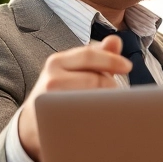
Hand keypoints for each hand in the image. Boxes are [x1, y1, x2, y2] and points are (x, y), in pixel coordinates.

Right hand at [17, 35, 131, 161]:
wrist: (34, 121)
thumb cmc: (62, 91)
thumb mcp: (76, 69)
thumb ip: (97, 55)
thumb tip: (116, 40)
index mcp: (57, 61)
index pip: (89, 55)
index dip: (111, 60)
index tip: (128, 67)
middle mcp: (51, 78)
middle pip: (93, 79)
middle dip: (111, 87)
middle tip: (119, 96)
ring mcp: (50, 100)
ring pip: (90, 98)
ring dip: (105, 103)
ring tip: (109, 108)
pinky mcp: (52, 120)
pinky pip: (82, 117)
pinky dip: (96, 117)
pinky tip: (100, 119)